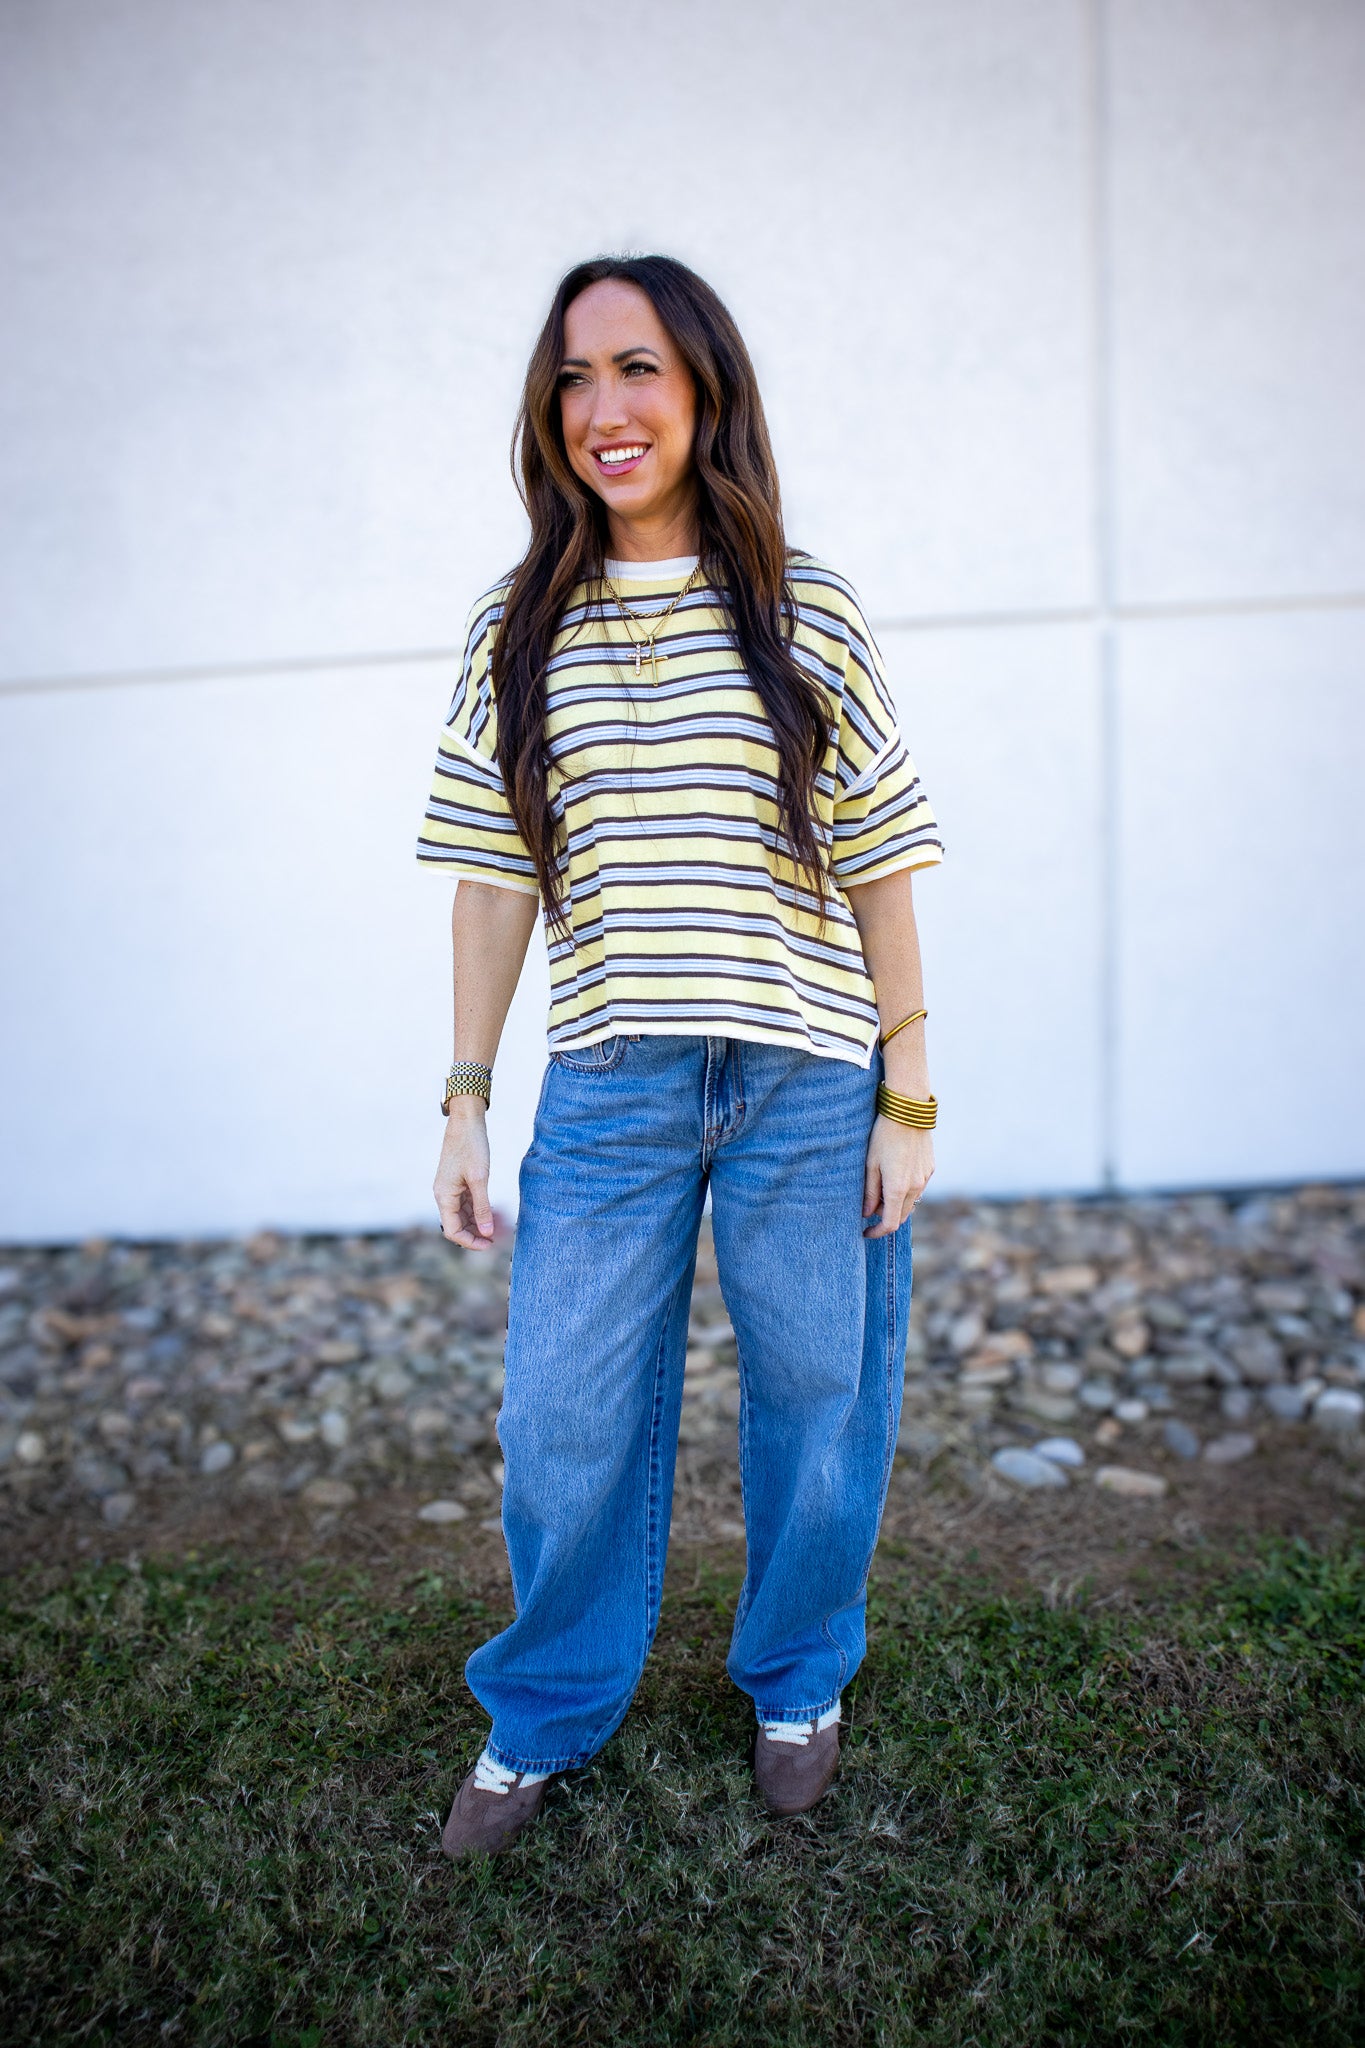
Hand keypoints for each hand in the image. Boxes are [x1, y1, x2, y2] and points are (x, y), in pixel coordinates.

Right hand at [433, 1102, 495, 1249]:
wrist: (466, 1121)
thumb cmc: (472, 1147)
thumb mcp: (480, 1179)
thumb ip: (482, 1207)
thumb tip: (487, 1233)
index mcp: (444, 1196)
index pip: (452, 1231)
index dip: (470, 1242)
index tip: (490, 1245)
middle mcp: (443, 1195)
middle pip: (456, 1226)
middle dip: (475, 1235)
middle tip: (497, 1239)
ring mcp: (449, 1189)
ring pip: (461, 1216)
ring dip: (477, 1224)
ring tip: (498, 1227)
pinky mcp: (456, 1182)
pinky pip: (465, 1204)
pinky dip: (477, 1211)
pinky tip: (492, 1212)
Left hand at [863, 1119, 933, 1237]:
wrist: (908, 1112)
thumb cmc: (883, 1136)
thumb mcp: (870, 1164)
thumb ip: (869, 1192)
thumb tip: (866, 1213)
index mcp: (897, 1188)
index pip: (889, 1224)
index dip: (877, 1232)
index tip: (865, 1232)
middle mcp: (915, 1187)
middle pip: (901, 1216)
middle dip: (885, 1217)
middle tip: (869, 1207)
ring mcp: (925, 1179)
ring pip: (910, 1202)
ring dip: (895, 1204)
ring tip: (880, 1188)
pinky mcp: (930, 1169)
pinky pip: (918, 1188)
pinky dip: (905, 1191)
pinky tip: (895, 1175)